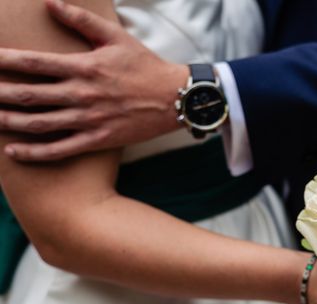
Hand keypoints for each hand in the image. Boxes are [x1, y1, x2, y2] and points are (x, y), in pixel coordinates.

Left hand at [0, 0, 187, 160]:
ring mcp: (89, 119)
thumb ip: (81, 20)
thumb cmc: (145, 66)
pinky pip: (61, 148)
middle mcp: (82, 94)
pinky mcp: (98, 139)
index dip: (4, 61)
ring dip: (9, 122)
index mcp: (83, 66)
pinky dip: (35, 152)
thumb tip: (50, 2)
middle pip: (29, 95)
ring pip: (39, 123)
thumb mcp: (115, 37)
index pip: (33, 62)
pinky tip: (14, 150)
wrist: (176, 98)